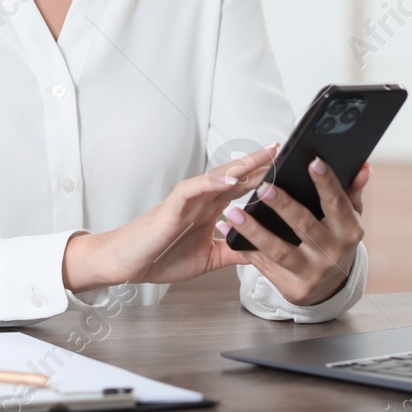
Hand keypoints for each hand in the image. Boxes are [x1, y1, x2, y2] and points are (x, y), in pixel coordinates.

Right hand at [63, 144, 277, 290]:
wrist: (126, 263)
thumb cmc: (160, 257)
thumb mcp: (208, 259)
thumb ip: (233, 252)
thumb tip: (262, 254)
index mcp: (209, 210)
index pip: (240, 188)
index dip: (262, 176)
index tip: (285, 167)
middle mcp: (200, 200)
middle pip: (234, 175)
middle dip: (258, 163)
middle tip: (281, 148)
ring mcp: (187, 200)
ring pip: (218, 176)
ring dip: (241, 166)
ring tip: (264, 156)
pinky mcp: (172, 206)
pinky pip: (195, 189)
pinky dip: (213, 182)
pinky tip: (232, 180)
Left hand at [218, 159, 371, 306]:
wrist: (329, 287)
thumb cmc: (335, 239)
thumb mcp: (347, 218)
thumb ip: (351, 191)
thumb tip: (363, 168)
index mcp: (349, 232)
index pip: (337, 204)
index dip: (326, 183)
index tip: (312, 161)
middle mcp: (332, 254)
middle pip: (305, 226)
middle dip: (283, 205)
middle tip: (263, 186)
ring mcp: (312, 274)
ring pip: (279, 250)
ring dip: (254, 230)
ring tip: (234, 212)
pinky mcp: (292, 289)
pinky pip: (264, 266)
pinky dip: (245, 249)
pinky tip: (228, 233)